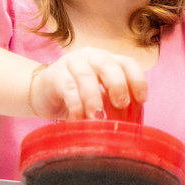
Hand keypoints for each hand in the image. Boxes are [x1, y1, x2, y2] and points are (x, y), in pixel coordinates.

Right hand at [27, 47, 147, 120]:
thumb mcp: (100, 96)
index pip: (127, 63)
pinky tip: (78, 121)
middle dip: (117, 84)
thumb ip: (114, 103)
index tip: (142, 100)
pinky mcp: (55, 75)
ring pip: (85, 76)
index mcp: (108, 60)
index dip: (137, 79)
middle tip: (121, 105)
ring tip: (98, 119)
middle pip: (107, 64)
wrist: (42, 94)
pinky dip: (75, 106)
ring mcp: (72, 63)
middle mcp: (92, 57)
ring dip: (93, 98)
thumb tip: (131, 127)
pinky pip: (67, 89)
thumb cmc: (78, 97)